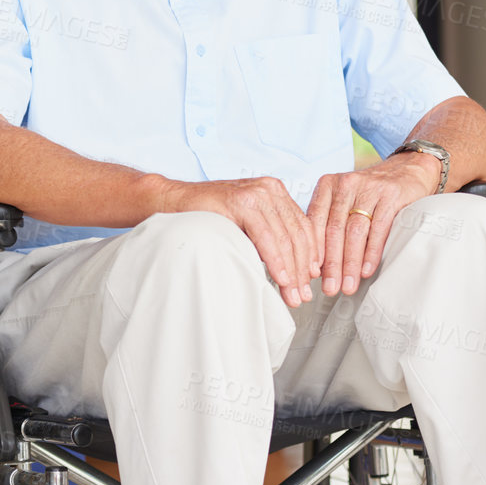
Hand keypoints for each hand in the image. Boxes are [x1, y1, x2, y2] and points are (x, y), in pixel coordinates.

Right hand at [162, 176, 320, 307]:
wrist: (174, 203)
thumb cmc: (209, 216)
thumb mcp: (247, 224)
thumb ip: (269, 235)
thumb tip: (295, 267)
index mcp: (275, 192)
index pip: (303, 226)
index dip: (311, 255)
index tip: (311, 279)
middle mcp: (269, 189)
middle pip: (297, 234)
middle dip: (302, 270)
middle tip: (302, 295)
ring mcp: (256, 193)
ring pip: (285, 237)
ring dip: (292, 270)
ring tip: (292, 294)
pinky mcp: (241, 201)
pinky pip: (266, 235)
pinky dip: (276, 259)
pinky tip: (280, 277)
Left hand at [307, 154, 440, 294]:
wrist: (407, 170)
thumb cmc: (371, 193)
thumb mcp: (345, 200)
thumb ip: (329, 223)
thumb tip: (317, 265)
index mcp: (327, 186)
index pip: (314, 222)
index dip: (312, 251)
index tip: (310, 276)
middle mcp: (346, 184)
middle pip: (334, 230)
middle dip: (332, 264)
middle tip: (330, 288)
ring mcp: (369, 188)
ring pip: (355, 231)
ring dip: (350, 263)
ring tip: (348, 285)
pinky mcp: (391, 195)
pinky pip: (379, 228)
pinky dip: (371, 252)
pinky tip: (366, 269)